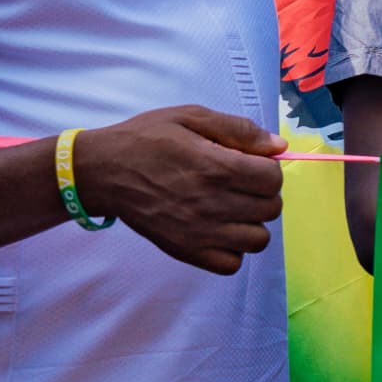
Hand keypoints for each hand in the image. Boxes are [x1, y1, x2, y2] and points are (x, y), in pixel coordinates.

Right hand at [74, 105, 286, 274]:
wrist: (102, 171)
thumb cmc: (146, 139)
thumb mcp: (190, 117)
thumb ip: (239, 130)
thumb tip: (279, 147)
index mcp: (216, 167)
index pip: (273, 179)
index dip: (267, 169)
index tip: (250, 165)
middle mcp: (212, 203)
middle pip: (270, 208)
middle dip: (261, 194)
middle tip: (239, 185)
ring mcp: (199, 232)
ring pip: (258, 239)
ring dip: (251, 223)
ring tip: (231, 208)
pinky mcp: (186, 251)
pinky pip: (232, 264)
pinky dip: (232, 250)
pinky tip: (219, 230)